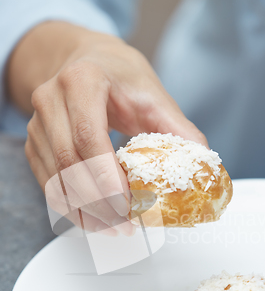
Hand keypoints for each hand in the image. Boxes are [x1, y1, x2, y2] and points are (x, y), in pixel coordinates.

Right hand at [7, 22, 207, 233]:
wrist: (87, 63)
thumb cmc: (119, 77)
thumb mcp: (153, 95)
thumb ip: (178, 129)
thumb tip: (203, 164)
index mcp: (82, 80)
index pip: (88, 136)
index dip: (106, 177)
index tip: (127, 204)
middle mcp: (51, 100)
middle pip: (69, 163)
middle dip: (98, 202)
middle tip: (125, 224)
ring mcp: (38, 124)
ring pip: (55, 179)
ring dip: (84, 211)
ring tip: (113, 228)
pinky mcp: (34, 143)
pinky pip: (47, 184)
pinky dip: (71, 207)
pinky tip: (94, 219)